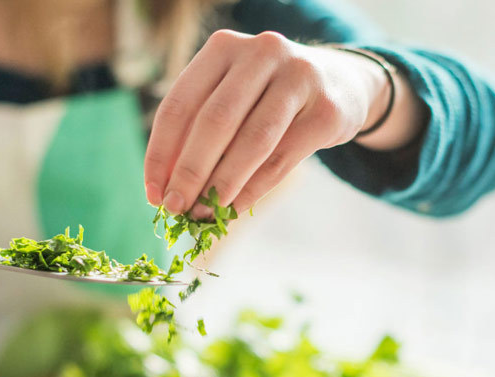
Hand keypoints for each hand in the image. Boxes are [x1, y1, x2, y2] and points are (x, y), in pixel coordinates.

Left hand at [144, 30, 418, 218]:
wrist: (341, 83)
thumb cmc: (269, 96)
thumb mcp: (232, 97)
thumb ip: (199, 131)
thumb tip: (167, 189)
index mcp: (224, 46)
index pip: (180, 104)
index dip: (161, 153)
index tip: (153, 193)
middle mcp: (262, 52)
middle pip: (215, 120)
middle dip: (190, 171)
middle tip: (176, 207)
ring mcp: (299, 77)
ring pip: (252, 141)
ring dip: (223, 184)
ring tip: (204, 213)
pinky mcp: (327, 110)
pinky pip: (283, 158)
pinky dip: (255, 189)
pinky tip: (236, 207)